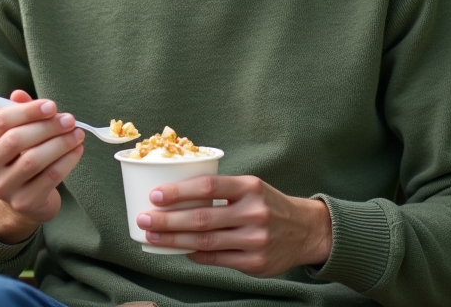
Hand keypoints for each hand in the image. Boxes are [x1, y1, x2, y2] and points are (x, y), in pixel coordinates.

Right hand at [0, 89, 85, 243]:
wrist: (23, 197)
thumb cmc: (21, 155)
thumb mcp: (17, 132)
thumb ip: (19, 111)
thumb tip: (20, 94)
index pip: (1, 121)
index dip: (28, 111)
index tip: (52, 106)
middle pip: (16, 140)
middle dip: (47, 127)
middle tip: (70, 120)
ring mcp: (2, 187)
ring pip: (33, 160)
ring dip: (61, 143)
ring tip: (78, 134)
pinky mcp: (23, 202)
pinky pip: (49, 177)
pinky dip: (67, 160)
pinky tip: (77, 150)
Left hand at [136, 175, 332, 276]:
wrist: (307, 231)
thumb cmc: (269, 205)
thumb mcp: (251, 188)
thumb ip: (220, 191)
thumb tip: (177, 198)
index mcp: (249, 187)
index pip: (208, 186)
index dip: (179, 191)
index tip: (155, 195)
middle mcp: (253, 212)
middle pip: (201, 217)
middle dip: (167, 220)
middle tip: (144, 219)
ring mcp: (255, 240)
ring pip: (205, 242)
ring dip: (174, 240)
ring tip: (152, 237)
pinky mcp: (255, 263)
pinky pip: (217, 259)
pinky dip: (195, 255)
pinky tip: (180, 251)